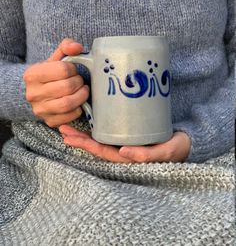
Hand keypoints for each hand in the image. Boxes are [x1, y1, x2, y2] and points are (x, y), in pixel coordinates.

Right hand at [23, 38, 89, 127]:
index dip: (73, 69)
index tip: (73, 70)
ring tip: (83, 90)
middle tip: (80, 81)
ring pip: (68, 103)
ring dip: (81, 96)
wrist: (40, 93)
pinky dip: (79, 109)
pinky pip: (70, 116)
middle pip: (67, 87)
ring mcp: (40, 110)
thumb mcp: (56, 59)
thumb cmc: (51, 74)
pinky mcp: (50, 121)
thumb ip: (66, 47)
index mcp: (32, 75)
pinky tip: (78, 103)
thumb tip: (77, 47)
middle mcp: (33, 94)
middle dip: (79, 82)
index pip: (62, 69)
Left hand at [59, 125, 190, 162]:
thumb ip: (147, 155)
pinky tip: (88, 117)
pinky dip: (97, 125)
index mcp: (129, 158)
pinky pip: (109, 131)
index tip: (71, 138)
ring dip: (84, 133)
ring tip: (67, 125)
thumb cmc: (176, 148)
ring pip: (101, 138)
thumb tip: (123, 153)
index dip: (87, 145)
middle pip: (97, 145)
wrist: (185, 142)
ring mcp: (125, 142)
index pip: (103, 152)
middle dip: (79, 139)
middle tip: (62, 128)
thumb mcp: (165, 152)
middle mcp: (123, 151)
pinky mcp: (129, 132)